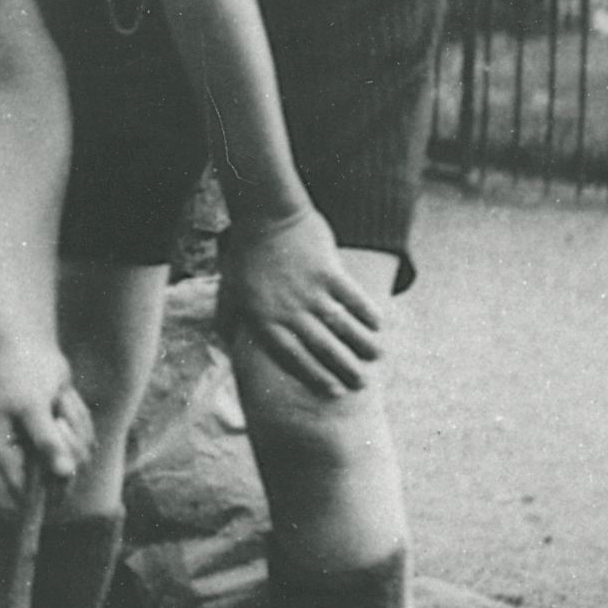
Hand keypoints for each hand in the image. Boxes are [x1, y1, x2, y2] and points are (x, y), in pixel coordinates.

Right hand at [0, 334, 92, 490]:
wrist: (33, 350)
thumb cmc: (23, 377)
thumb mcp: (32, 408)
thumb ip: (46, 441)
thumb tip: (63, 474)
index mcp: (7, 455)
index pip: (25, 494)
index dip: (46, 493)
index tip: (64, 475)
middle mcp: (27, 458)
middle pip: (63, 478)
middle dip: (68, 445)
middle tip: (58, 418)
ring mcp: (49, 449)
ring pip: (80, 457)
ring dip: (76, 425)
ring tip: (58, 401)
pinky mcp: (67, 438)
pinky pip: (88, 441)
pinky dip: (82, 419)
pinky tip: (65, 400)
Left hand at [221, 204, 382, 396]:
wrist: (265, 216)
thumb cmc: (245, 258)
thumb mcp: (229, 293)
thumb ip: (230, 323)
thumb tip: (229, 349)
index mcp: (262, 319)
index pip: (293, 358)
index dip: (315, 377)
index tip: (333, 392)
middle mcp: (287, 311)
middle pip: (322, 348)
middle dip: (345, 370)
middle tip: (361, 385)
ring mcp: (309, 292)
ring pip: (343, 327)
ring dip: (363, 346)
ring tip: (376, 358)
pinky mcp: (329, 272)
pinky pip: (354, 300)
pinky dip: (368, 315)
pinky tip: (378, 326)